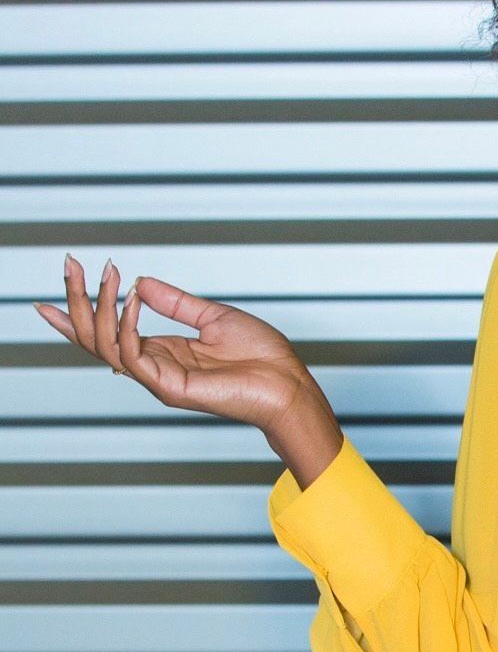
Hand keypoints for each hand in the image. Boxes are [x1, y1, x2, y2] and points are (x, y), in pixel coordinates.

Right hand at [33, 254, 328, 443]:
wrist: (287, 383)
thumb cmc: (261, 356)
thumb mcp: (213, 317)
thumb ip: (175, 303)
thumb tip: (142, 282)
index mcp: (163, 352)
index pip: (108, 334)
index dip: (78, 312)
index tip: (55, 287)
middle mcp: (155, 367)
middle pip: (96, 338)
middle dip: (77, 300)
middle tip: (70, 264)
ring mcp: (159, 379)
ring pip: (105, 346)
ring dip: (97, 307)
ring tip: (102, 274)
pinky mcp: (169, 388)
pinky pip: (132, 355)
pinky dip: (126, 324)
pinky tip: (130, 299)